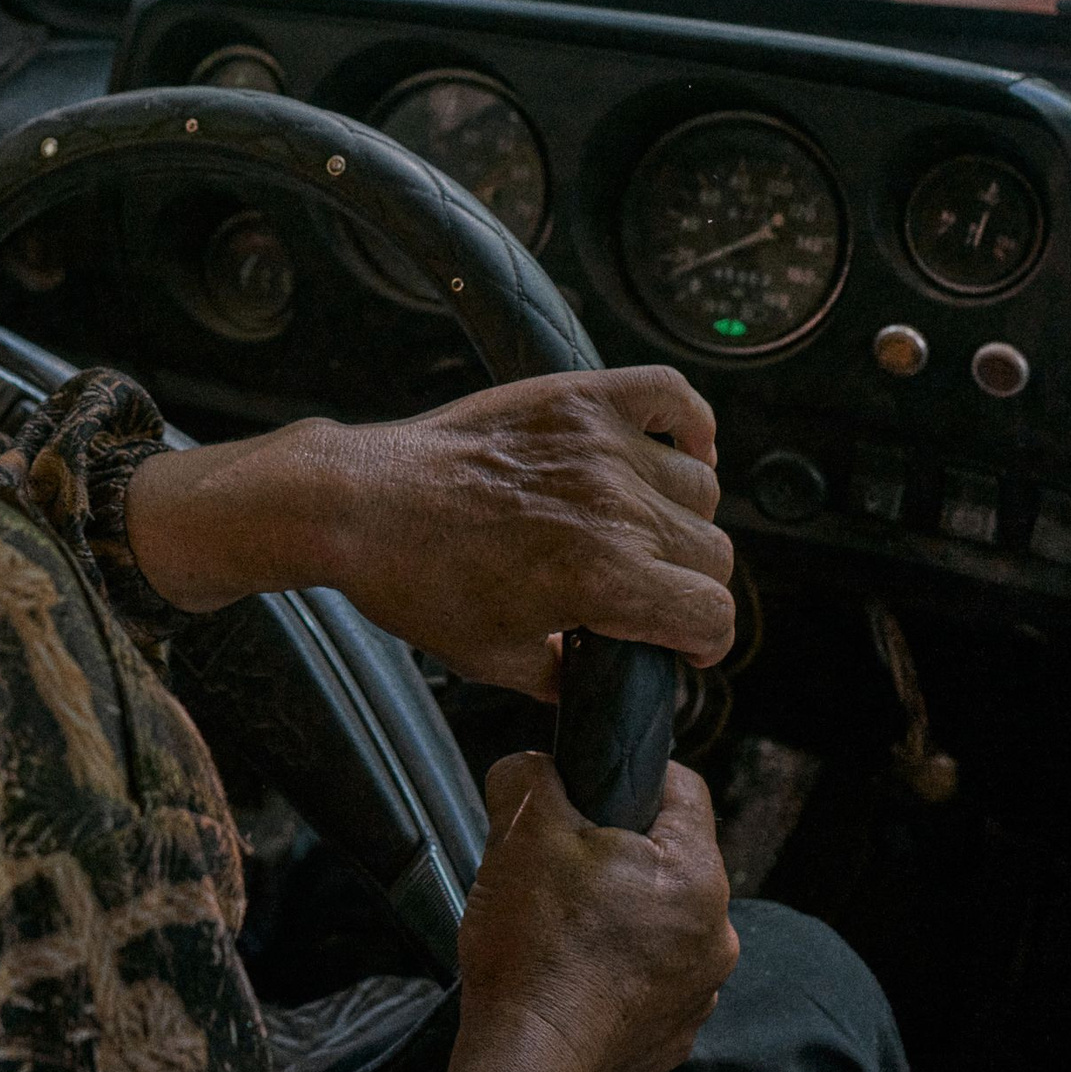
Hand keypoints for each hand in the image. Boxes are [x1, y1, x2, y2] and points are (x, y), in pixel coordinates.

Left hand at [122, 367, 730, 695]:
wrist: (358, 504)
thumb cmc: (415, 581)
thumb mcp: (492, 658)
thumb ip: (559, 673)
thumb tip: (591, 674)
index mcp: (605, 579)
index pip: (711, 613)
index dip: (704, 641)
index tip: (686, 645)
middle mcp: (615, 509)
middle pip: (712, 552)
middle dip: (688, 585)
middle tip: (649, 591)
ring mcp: (598, 446)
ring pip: (699, 486)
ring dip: (682, 515)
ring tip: (642, 528)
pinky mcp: (576, 400)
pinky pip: (673, 397)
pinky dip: (692, 424)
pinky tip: (677, 451)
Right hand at [451, 753, 737, 1071]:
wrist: (527, 1056)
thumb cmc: (534, 953)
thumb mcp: (520, 829)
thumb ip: (530, 774)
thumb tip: (533, 768)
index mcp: (695, 874)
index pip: (682, 786)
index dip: (629, 776)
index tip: (589, 793)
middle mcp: (716, 934)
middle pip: (667, 856)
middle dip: (614, 851)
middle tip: (563, 863)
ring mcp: (698, 988)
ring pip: (658, 916)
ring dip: (618, 910)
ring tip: (563, 920)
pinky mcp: (672, 1028)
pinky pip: (649, 972)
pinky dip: (615, 964)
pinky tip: (573, 965)